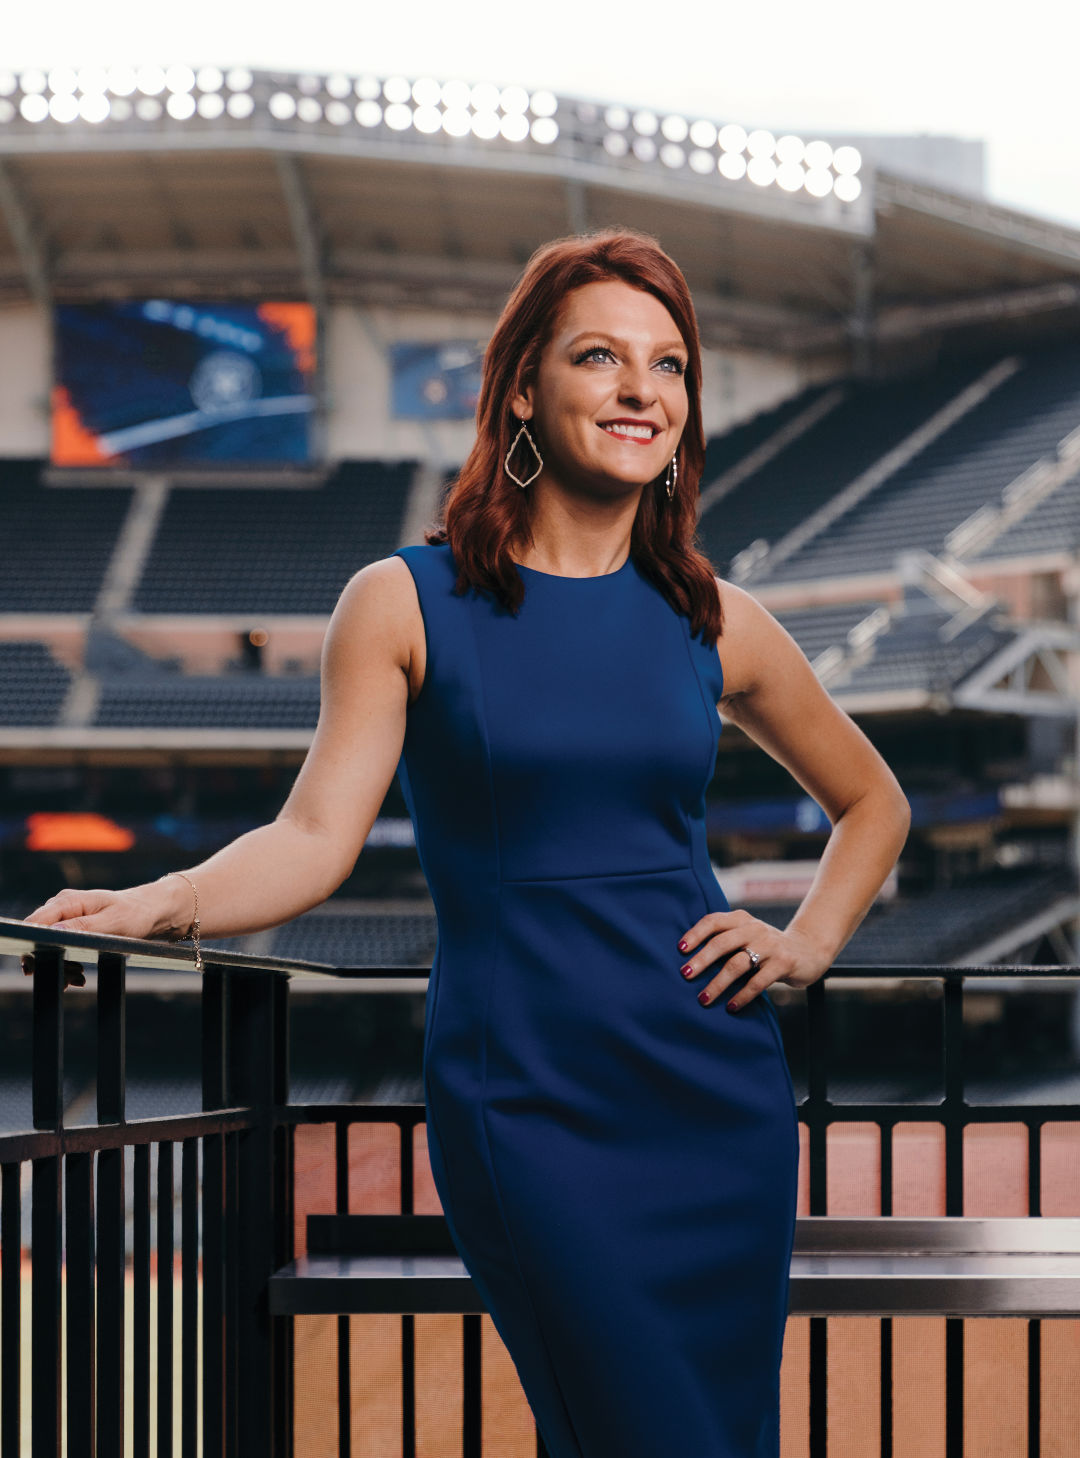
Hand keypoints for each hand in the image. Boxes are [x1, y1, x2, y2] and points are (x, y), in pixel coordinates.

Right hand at [19, 885, 164, 985]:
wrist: (153, 911)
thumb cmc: (136, 914)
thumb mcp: (113, 922)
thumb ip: (82, 927)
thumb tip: (53, 931)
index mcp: (68, 901)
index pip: (35, 923)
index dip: (30, 945)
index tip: (38, 967)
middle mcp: (62, 907)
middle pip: (38, 937)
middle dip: (48, 960)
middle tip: (69, 979)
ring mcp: (67, 917)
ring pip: (48, 946)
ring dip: (60, 965)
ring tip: (78, 980)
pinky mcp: (73, 928)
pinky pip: (60, 948)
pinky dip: (67, 964)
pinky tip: (78, 976)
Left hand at [677, 908, 830, 1010]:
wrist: (809, 951)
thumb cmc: (767, 948)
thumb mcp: (747, 937)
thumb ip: (726, 941)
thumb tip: (690, 961)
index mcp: (741, 919)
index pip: (713, 921)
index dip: (695, 934)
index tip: (680, 950)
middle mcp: (754, 928)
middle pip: (722, 942)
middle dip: (701, 960)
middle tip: (685, 975)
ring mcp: (770, 945)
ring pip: (737, 964)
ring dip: (718, 983)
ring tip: (704, 999)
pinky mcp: (784, 963)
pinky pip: (758, 981)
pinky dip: (742, 995)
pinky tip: (732, 1006)